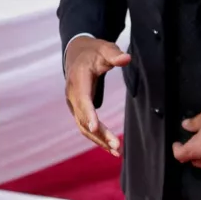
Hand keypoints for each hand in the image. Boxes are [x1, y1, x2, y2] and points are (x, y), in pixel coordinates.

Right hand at [64, 36, 130, 156]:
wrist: (77, 54)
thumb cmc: (93, 51)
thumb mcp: (105, 48)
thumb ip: (115, 54)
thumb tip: (127, 58)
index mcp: (78, 80)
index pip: (83, 100)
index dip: (88, 114)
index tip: (95, 127)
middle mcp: (72, 96)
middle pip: (84, 119)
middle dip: (99, 134)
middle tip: (116, 146)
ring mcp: (73, 105)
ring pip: (84, 127)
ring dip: (99, 140)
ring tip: (116, 151)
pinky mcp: (78, 110)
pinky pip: (85, 127)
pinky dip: (96, 137)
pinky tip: (110, 147)